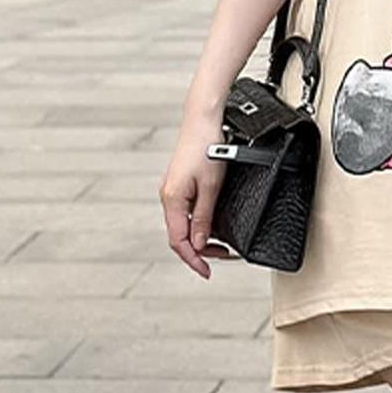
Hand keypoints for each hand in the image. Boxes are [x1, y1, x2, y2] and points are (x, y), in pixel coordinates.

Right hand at [160, 111, 237, 277]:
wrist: (202, 121)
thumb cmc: (208, 147)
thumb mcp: (211, 187)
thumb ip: (205, 217)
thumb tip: (200, 243)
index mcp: (172, 200)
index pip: (179, 241)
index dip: (193, 259)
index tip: (206, 271)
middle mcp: (168, 197)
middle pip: (180, 235)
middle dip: (200, 250)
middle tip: (223, 256)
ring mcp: (173, 191)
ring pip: (183, 224)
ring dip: (201, 237)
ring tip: (222, 244)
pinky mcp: (179, 185)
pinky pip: (186, 212)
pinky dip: (199, 222)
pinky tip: (213, 223)